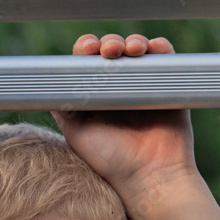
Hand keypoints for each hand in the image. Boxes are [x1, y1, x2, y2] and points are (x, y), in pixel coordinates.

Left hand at [51, 34, 196, 206]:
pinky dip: (159, 47)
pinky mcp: (169, 87)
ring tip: (130, 50)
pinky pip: (165, 58)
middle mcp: (120, 89)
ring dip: (131, 42)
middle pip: (112, 53)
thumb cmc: (112, 162)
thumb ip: (64, 108)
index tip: (86, 50)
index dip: (86, 51)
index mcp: (97, 97)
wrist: (150, 177)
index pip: (89, 64)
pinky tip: (150, 49)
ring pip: (137, 52)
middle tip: (107, 51)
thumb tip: (51, 83)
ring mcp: (145, 86)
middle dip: (108, 44)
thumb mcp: (77, 133)